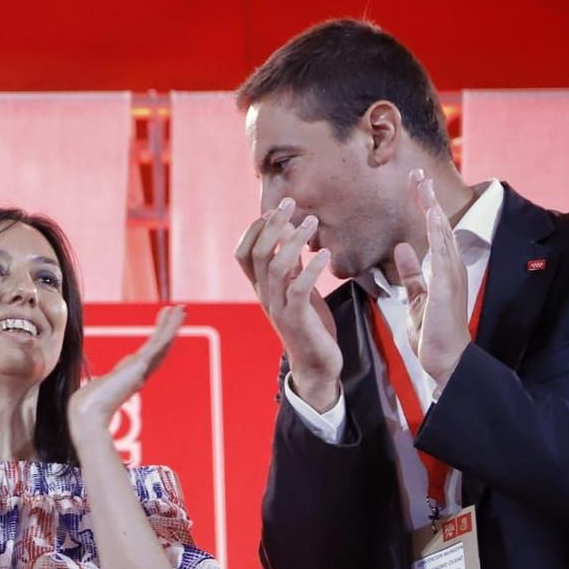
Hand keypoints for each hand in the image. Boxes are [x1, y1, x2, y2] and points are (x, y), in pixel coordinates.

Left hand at [69, 305, 183, 442]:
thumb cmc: (87, 408)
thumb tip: (84, 399)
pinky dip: (168, 328)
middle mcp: (139, 373)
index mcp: (131, 379)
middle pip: (160, 347)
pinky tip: (173, 315)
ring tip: (181, 309)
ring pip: (162, 342)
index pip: (150, 357)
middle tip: (179, 313)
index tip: (163, 332)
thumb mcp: (95, 395)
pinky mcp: (141, 364)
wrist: (89, 415)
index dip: (159, 344)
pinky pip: (159, 342)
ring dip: (172, 324)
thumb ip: (97, 393)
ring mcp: (142, 368)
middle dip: (169, 330)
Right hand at [235, 198, 341, 408]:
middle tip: (291, 203)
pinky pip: (299, 288)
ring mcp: (279, 308)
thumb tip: (288, 232)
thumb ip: (289, 266)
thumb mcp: (296, 290)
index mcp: (261, 289)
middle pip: (258, 254)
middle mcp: (265, 296)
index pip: (243, 254)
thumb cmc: (309, 325)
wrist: (317, 365)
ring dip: (293, 241)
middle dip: (273, 225)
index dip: (253, 230)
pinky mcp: (297, 319)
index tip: (272, 210)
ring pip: (276, 266)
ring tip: (312, 222)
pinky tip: (324, 254)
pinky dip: (311, 268)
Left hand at [393, 170, 469, 385]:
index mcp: (443, 268)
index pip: (433, 230)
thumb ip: (412, 272)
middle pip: (440, 225)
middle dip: (428, 199)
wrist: (444, 358)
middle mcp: (451, 267)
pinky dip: (439, 234)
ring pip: (443, 234)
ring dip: (432, 209)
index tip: (415, 185)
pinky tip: (432, 216)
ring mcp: (452, 275)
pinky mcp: (447, 286)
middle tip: (417, 174)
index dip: (424, 207)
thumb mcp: (418, 295)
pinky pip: (443, 255)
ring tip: (423, 185)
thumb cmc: (432, 331)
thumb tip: (402, 248)